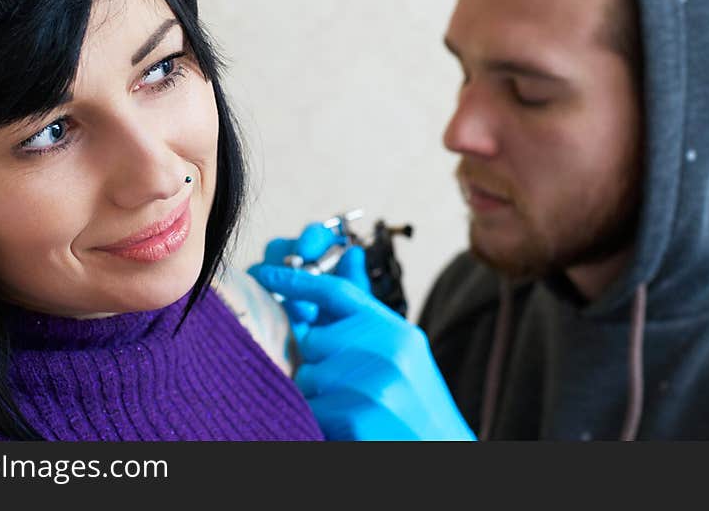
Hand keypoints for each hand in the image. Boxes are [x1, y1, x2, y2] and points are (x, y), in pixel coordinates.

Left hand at [248, 225, 474, 440]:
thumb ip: (366, 312)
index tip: (264, 274)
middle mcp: (388, 352)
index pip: (338, 292)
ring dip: (317, 396)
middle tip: (340, 386)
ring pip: (307, 377)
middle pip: (313, 340)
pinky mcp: (357, 418)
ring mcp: (374, 385)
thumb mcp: (399, 353)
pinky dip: (319, 420)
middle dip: (315, 363)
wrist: (444, 454)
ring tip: (349, 409)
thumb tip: (350, 253)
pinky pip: (310, 409)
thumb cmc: (415, 406)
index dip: (296, 280)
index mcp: (397, 332)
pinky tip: (346, 428)